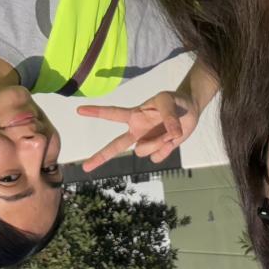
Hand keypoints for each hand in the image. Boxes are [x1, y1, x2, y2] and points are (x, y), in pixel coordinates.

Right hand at [76, 90, 198, 172]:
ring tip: (170, 130)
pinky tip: (172, 140)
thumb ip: (168, 116)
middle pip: (115, 146)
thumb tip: (172, 135)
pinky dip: (167, 150)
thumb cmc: (174, 101)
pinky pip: (158, 158)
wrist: (190, 110)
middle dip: (100, 156)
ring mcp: (147, 142)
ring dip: (157, 142)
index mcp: (134, 115)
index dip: (96, 112)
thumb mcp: (169, 100)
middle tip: (85, 167)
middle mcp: (137, 131)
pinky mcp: (159, 151)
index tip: (79, 110)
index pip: (112, 114)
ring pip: (143, 151)